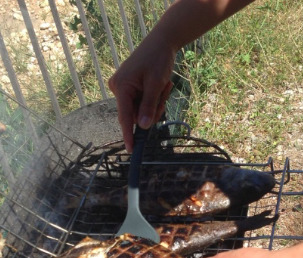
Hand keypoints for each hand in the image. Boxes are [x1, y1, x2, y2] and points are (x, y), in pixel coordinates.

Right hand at [109, 35, 174, 151]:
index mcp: (121, 87)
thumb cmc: (158, 59)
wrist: (162, 42)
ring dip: (155, 103)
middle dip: (152, 109)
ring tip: (163, 85)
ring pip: (141, 110)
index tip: (131, 149)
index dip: (129, 134)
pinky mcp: (129, 88)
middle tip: (164, 93)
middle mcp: (118, 89)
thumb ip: (149, 106)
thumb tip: (143, 127)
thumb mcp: (156, 84)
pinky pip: (142, 103)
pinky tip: (159, 85)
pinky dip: (153, 99)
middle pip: (136, 115)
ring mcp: (123, 88)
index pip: (125, 117)